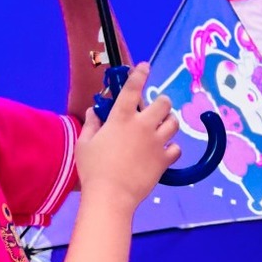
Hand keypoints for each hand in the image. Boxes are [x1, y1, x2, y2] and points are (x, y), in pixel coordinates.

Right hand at [77, 65, 179, 209]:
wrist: (111, 195)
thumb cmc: (93, 169)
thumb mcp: (85, 144)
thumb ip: (91, 124)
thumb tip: (94, 111)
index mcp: (121, 118)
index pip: (132, 89)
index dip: (140, 74)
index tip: (145, 67)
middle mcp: (142, 126)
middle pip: (164, 103)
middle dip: (162, 102)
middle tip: (155, 109)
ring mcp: (156, 142)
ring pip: (174, 123)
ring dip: (169, 122)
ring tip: (161, 127)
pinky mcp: (165, 160)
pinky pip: (176, 148)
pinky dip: (172, 148)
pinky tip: (163, 151)